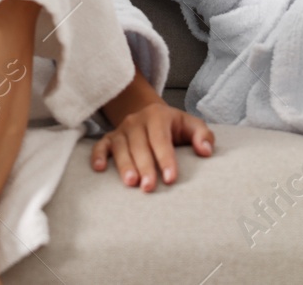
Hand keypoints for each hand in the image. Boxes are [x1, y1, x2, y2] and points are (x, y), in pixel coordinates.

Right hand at [93, 74, 213, 190]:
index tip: (171, 178)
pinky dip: (98, 155)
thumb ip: (203, 135)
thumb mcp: (192, 125)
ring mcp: (122, 129)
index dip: (165, 158)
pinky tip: (99, 169)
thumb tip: (205, 151)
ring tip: (130, 183)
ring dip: (124, 165)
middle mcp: (137, 121)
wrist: (152, 116)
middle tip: (149, 187)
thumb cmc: (175, 127)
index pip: (161, 138)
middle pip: (140, 145)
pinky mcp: (111, 137)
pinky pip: (101, 144)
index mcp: (158, 116)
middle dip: (144, 166)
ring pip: (120, 147)